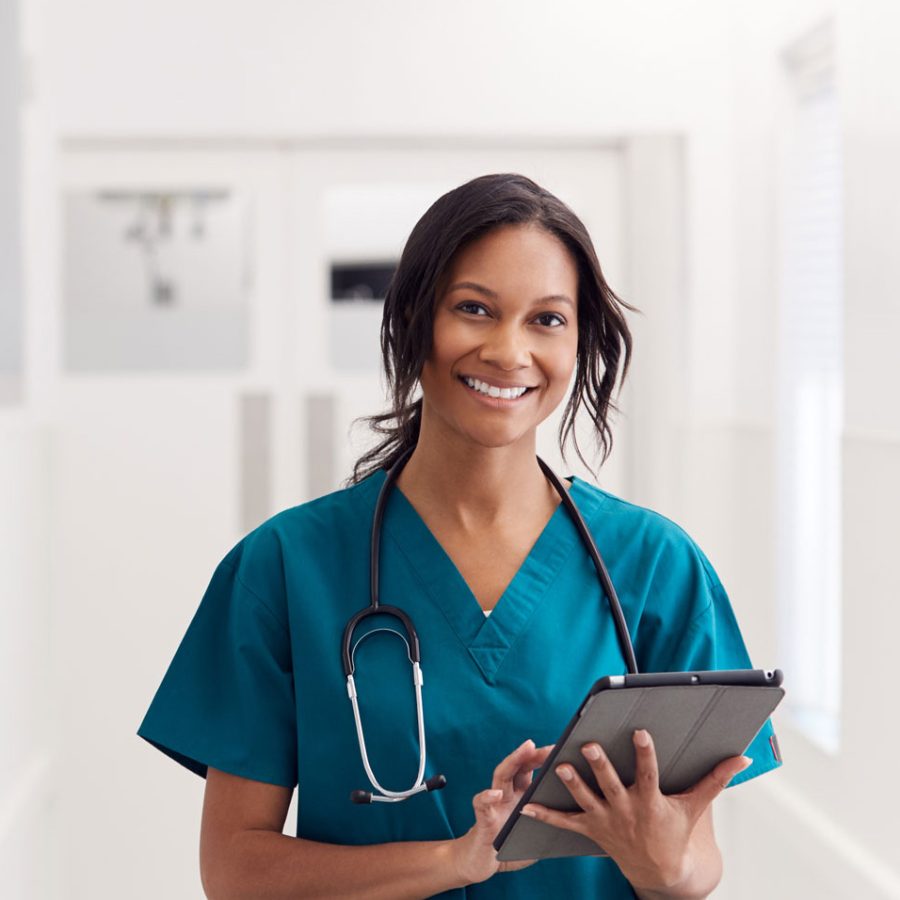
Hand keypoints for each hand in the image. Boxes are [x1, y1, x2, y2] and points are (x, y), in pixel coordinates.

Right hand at [450, 738, 553, 885]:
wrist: (481, 863)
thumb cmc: (510, 846)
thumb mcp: (535, 831)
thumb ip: (551, 822)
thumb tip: (578, 819)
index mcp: (520, 795)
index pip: (530, 769)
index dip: (544, 758)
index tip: (563, 748)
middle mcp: (506, 793)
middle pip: (518, 766)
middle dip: (533, 753)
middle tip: (550, 746)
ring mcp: (494, 804)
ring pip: (501, 775)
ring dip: (513, 760)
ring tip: (526, 749)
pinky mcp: (483, 819)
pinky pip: (482, 805)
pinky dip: (487, 797)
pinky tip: (496, 794)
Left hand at [519, 730, 751, 894]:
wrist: (660, 872)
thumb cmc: (676, 831)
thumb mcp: (695, 806)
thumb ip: (716, 779)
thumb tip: (742, 757)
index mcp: (651, 801)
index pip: (649, 773)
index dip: (645, 753)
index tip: (641, 731)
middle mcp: (626, 810)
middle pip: (611, 784)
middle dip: (601, 766)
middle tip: (590, 745)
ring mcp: (606, 820)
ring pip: (586, 799)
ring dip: (572, 784)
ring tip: (559, 766)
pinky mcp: (591, 829)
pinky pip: (565, 822)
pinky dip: (545, 815)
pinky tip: (525, 806)